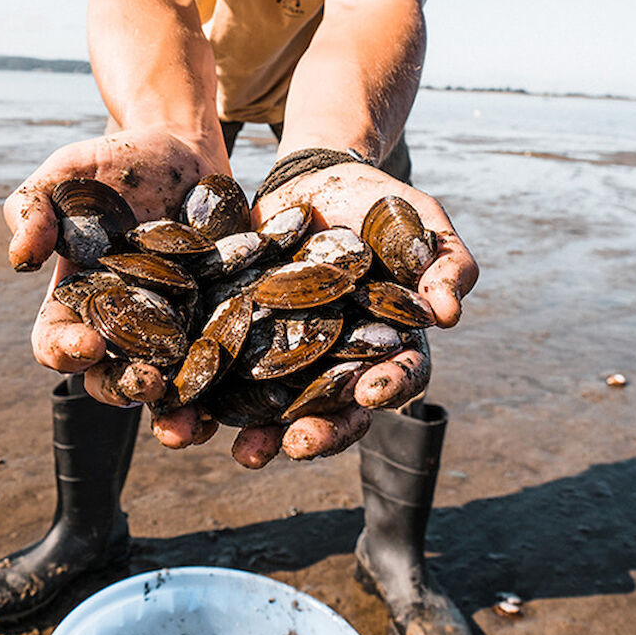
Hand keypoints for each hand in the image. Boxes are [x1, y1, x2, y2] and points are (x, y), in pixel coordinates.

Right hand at [5, 127, 230, 404]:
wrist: (183, 148)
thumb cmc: (114, 163)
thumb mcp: (66, 172)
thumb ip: (34, 206)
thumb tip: (19, 259)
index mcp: (77, 299)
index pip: (56, 341)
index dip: (65, 351)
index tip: (86, 344)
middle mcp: (123, 324)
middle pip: (111, 377)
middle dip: (124, 388)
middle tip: (145, 381)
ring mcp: (173, 326)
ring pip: (169, 385)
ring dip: (175, 410)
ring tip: (190, 416)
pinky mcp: (218, 320)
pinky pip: (222, 362)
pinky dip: (229, 382)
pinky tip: (243, 392)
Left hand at [191, 161, 476, 468]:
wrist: (316, 183)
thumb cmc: (381, 206)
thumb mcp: (422, 224)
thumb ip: (446, 263)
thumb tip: (449, 313)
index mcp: (388, 345)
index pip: (398, 376)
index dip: (388, 388)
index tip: (371, 391)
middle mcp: (338, 364)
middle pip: (334, 412)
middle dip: (318, 433)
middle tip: (299, 445)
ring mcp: (288, 357)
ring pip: (276, 410)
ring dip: (259, 436)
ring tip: (241, 452)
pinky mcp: (242, 340)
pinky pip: (224, 376)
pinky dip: (206, 398)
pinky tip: (186, 412)